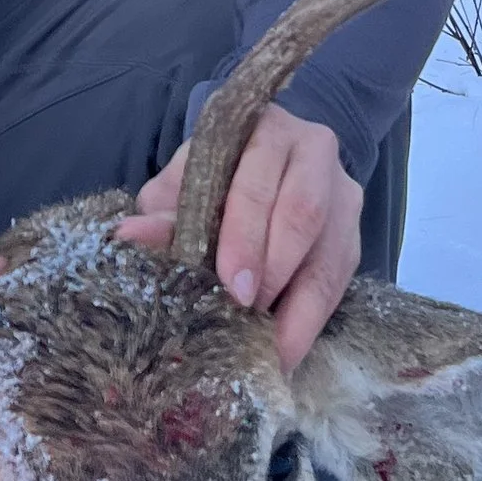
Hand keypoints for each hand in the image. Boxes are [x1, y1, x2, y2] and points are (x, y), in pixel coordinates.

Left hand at [116, 102, 360, 368]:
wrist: (265, 161)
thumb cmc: (217, 173)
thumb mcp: (187, 182)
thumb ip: (163, 210)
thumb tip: (128, 238)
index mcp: (267, 129)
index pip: (259, 179)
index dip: (246, 233)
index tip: (232, 283)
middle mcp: (315, 153)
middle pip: (302, 214)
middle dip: (273, 270)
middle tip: (245, 315)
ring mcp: (344, 196)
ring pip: (330, 255)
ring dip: (299, 309)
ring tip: (267, 351)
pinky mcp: (354, 237)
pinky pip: (340, 283)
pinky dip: (311, 321)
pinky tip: (284, 351)